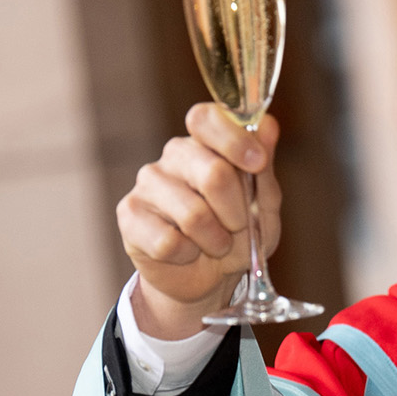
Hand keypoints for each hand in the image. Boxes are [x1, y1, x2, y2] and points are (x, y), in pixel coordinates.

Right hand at [116, 103, 281, 338]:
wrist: (210, 277)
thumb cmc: (238, 233)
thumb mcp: (263, 203)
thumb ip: (264, 165)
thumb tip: (267, 124)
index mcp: (207, 142)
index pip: (206, 118)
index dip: (233, 139)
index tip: (257, 164)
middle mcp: (174, 155)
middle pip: (213, 173)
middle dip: (236, 210)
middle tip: (237, 225)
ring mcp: (148, 182)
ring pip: (193, 215)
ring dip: (215, 239)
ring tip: (215, 243)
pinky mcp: (129, 214)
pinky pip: (167, 242)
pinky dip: (188, 255)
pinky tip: (187, 252)